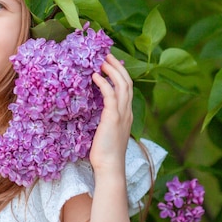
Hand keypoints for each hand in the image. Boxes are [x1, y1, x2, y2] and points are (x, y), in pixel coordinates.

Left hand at [89, 54, 132, 174]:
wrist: (110, 167)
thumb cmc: (104, 152)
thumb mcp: (105, 131)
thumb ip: (104, 118)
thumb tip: (93, 108)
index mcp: (127, 114)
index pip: (127, 88)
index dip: (120, 74)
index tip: (110, 63)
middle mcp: (128, 112)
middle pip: (127, 82)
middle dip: (117, 66)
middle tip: (106, 55)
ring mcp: (122, 114)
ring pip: (122, 85)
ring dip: (111, 70)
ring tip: (100, 60)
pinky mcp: (113, 118)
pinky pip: (111, 95)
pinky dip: (103, 83)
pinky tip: (95, 75)